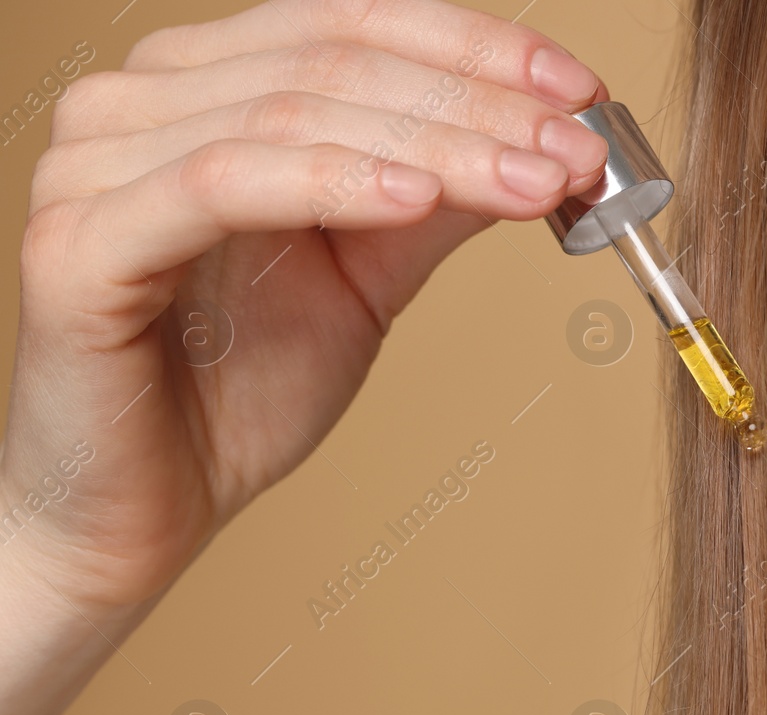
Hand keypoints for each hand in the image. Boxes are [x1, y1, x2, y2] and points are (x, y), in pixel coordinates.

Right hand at [5, 0, 608, 613]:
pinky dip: (333, 181)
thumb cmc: (241, 387)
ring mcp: (96, 162)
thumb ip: (435, 200)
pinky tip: (420, 197)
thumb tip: (543, 144)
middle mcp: (140, 100)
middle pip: (339, 61)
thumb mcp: (369, 276)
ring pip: (296, 113)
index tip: (580, 89)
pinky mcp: (79, 243)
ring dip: (440, 144)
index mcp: (205, 86)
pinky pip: (224, 185)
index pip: (356, 24)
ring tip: (538, 180)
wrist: (151, 507)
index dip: (477, 49)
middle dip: (481, 103)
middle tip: (580, 148)